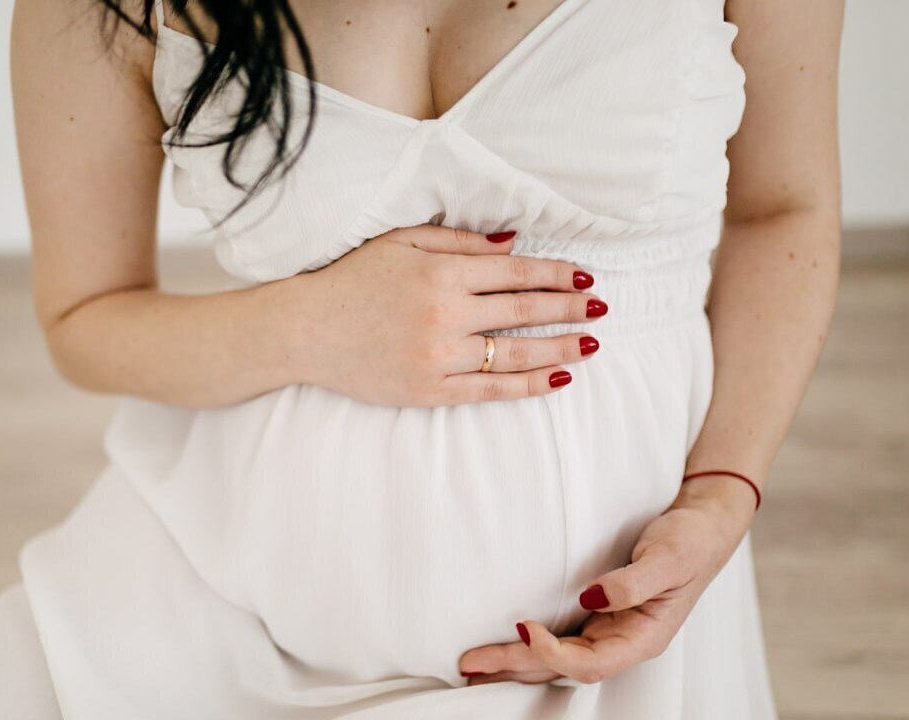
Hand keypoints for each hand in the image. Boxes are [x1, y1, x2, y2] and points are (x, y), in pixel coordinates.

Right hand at [290, 225, 607, 407]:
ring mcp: (439, 356)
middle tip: (602, 308)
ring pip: (515, 353)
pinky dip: (529, 384)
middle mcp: (446, 314)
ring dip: (560, 347)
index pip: (516, 273)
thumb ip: (458, 241)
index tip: (585, 278)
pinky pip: (491, 388)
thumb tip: (513, 242)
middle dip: (569, 308)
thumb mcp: (400, 242)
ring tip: (590, 343)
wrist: (306, 331)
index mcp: (441, 272)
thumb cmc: (353, 280)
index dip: (557, 275)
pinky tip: (557, 376)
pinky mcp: (430, 390)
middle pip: (524, 310)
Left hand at [456, 474, 756, 684]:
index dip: (552, 651)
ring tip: (472, 665)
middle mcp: (622, 642)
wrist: (703, 526)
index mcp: (643, 638)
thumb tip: (592, 598)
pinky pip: (558, 639)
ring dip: (514, 662)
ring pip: (556, 658)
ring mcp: (608, 631)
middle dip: (515, 665)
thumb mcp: (669, 558)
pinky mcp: (598, 616)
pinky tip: (503, 645)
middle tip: (469, 662)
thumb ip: (632, 582)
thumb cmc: (691, 541)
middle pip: (562, 666)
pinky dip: (528, 645)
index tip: (522, 627)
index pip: (591, 662)